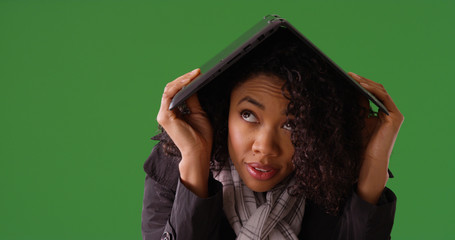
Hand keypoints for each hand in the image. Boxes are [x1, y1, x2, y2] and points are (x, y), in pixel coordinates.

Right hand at [157, 68, 212, 197]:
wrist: (199, 151)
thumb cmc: (200, 136)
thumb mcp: (198, 112)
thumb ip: (193, 99)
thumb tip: (193, 84)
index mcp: (173, 112)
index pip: (175, 91)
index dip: (185, 81)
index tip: (197, 74)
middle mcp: (165, 112)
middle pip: (171, 88)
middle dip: (184, 78)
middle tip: (196, 72)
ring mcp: (163, 114)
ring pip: (169, 90)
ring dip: (182, 80)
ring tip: (193, 75)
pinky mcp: (164, 117)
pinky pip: (169, 95)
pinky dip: (178, 86)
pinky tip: (188, 82)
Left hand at [348, 72, 403, 203]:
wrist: (368, 162)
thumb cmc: (361, 146)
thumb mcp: (358, 121)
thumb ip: (358, 107)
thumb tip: (349, 91)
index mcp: (382, 113)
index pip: (373, 93)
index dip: (362, 84)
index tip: (348, 77)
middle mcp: (390, 112)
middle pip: (377, 90)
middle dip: (363, 81)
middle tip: (349, 74)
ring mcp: (394, 115)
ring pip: (381, 91)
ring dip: (366, 83)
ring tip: (353, 77)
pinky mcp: (394, 117)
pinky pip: (383, 98)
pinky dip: (373, 90)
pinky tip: (361, 86)